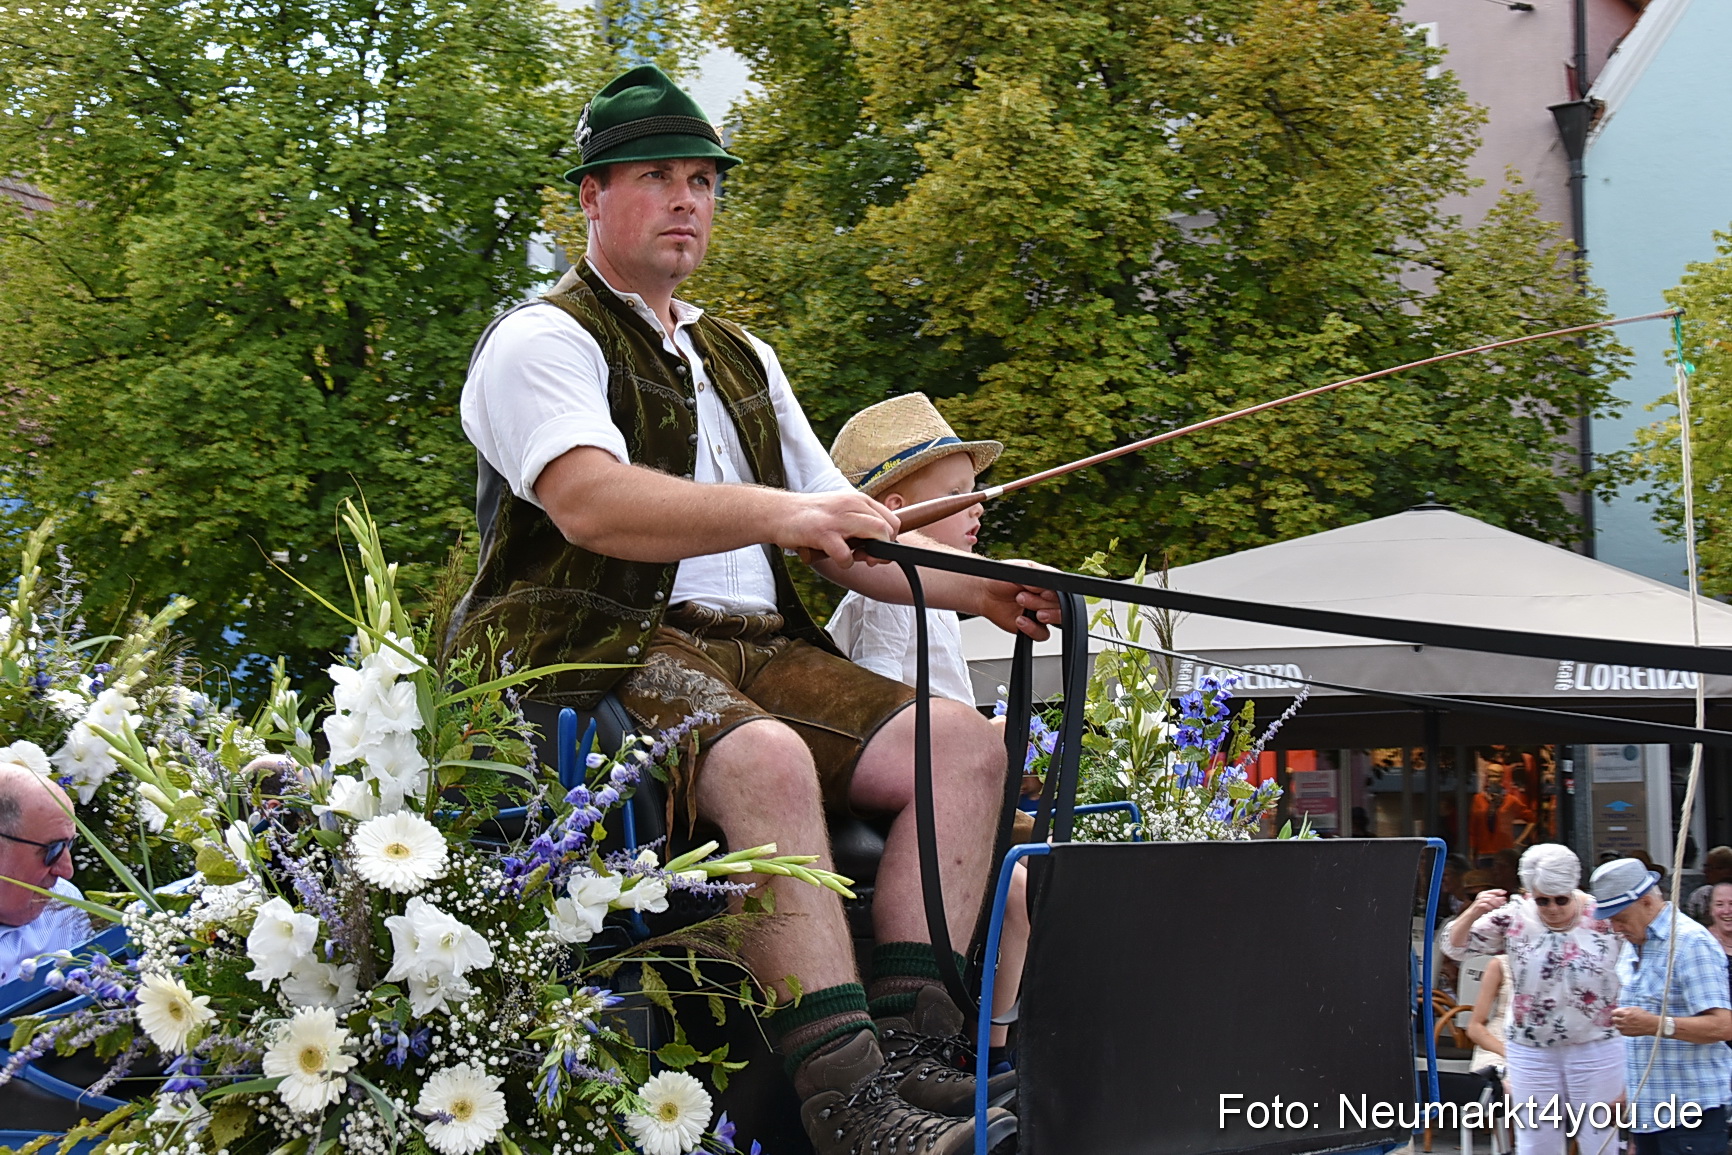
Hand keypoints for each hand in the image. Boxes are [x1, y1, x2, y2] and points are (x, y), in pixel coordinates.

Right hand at [775, 491, 899, 567]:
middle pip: (888, 528)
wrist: (779, 513)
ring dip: (870, 554)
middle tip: (869, 558)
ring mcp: (838, 518)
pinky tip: (835, 558)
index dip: (889, 539)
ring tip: (855, 557)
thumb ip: (859, 524)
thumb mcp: (840, 512)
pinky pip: (847, 554)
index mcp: (858, 500)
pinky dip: (845, 562)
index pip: (892, 520)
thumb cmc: (810, 517)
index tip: (877, 549)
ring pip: (876, 534)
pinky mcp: (823, 532)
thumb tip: (878, 546)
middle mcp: (852, 505)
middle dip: (884, 549)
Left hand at [977, 574, 1061, 639]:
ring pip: (1056, 622)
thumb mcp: (1020, 569)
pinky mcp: (1033, 628)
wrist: (985, 593)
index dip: (1053, 594)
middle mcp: (1048, 600)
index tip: (1040, 592)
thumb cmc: (1002, 578)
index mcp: (1049, 584)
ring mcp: (1042, 614)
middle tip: (1022, 597)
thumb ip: (1037, 575)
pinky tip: (1019, 620)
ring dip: (1040, 616)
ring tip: (1022, 607)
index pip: (1063, 592)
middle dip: (1041, 603)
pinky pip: (1042, 635)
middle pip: (1061, 607)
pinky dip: (1032, 629)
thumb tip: (1047, 586)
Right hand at [1470, 889, 1508, 917]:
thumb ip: (1497, 901)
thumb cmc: (1482, 908)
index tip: (1505, 892)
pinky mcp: (1478, 904)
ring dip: (1495, 904)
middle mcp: (1481, 895)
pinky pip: (1485, 905)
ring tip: (1497, 907)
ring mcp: (1479, 899)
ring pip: (1489, 899)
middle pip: (1492, 895)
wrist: (1473, 914)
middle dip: (1498, 900)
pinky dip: (1490, 907)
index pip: (1493, 891)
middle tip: (1503, 903)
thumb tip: (1504, 899)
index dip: (1499, 891)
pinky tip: (1491, 910)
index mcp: (1484, 893)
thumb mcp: (1491, 904)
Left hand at [1612, 1006, 1660, 1036]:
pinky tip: (1626, 1028)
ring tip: (1623, 1024)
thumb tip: (1619, 1011)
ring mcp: (1626, 1027)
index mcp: (1626, 1013)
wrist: (1652, 1025)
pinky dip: (1622, 1030)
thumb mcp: (1635, 1008)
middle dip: (1616, 1018)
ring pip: (1616, 1026)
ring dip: (1619, 1024)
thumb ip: (1626, 1009)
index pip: (1614, 1013)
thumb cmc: (1645, 1015)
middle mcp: (1624, 1020)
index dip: (1615, 1013)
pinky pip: (1621, 1032)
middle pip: (1614, 1019)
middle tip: (1619, 1019)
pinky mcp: (1628, 1033)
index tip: (1616, 1014)